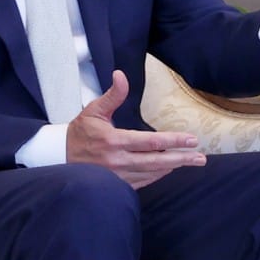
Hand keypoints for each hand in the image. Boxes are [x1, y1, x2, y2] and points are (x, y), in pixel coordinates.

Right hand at [67, 70, 205, 187]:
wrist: (59, 157)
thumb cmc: (79, 132)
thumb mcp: (93, 111)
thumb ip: (112, 95)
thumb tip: (121, 75)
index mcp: (114, 141)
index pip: (150, 142)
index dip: (173, 141)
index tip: (192, 140)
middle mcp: (117, 160)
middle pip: (156, 161)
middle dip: (181, 159)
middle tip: (200, 157)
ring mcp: (118, 176)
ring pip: (151, 173)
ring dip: (172, 167)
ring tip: (190, 161)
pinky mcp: (117, 184)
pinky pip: (143, 182)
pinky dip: (157, 175)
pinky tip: (169, 169)